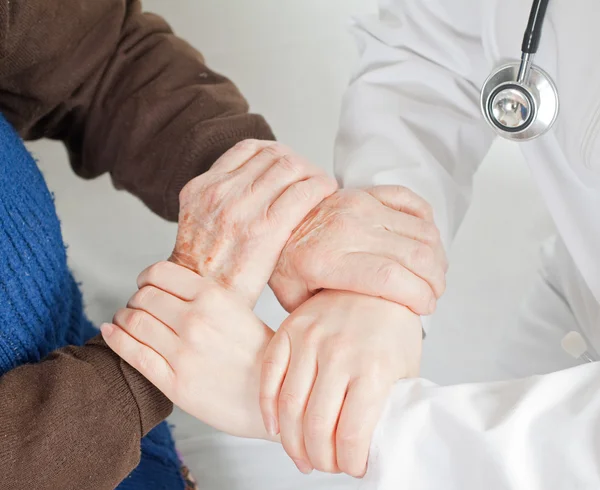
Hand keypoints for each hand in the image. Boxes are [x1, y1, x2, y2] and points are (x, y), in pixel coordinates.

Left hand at [101, 261, 275, 439]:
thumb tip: (163, 285)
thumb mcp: (237, 309)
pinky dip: (114, 338)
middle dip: (135, 300)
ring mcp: (184, 353)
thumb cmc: (258, 352)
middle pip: (143, 297)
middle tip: (138, 308)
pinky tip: (109, 332)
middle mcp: (196, 320)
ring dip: (122, 318)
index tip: (145, 285)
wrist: (272, 395)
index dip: (145, 277)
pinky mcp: (174, 383)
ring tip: (125, 322)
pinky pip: (132, 353)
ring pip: (132, 322)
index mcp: (214, 297)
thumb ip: (203, 295)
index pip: (159, 273)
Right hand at [171, 139, 337, 306]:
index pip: (249, 149)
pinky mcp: (265, 228)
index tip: (290, 168)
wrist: (203, 299)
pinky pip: (303, 191)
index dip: (277, 154)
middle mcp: (220, 191)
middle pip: (273, 153)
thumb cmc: (208, 269)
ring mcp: (242, 207)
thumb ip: (223, 199)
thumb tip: (258, 187)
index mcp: (202, 186)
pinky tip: (326, 193)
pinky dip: (320, 186)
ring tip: (321, 186)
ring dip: (312, 171)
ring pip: (290, 165)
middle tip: (311, 177)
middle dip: (299, 161)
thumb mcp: (200, 222)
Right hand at [259, 290, 421, 476]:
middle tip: (327, 465)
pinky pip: (268, 377)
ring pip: (289, 407)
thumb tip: (372, 447)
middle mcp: (339, 353)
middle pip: (316, 427)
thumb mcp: (405, 370)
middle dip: (321, 460)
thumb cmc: (392, 329)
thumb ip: (388, 407)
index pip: (352, 435)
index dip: (350, 463)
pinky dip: (267, 409)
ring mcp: (309, 339)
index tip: (353, 467)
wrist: (375, 283)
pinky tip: (275, 428)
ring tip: (303, 456)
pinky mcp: (289, 330)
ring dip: (292, 443)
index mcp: (374, 368)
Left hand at [270, 186, 446, 314]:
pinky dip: (426, 222)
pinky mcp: (365, 192)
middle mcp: (347, 229)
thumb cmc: (284, 265)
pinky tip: (423, 243)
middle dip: (435, 281)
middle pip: (415, 255)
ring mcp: (359, 205)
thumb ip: (327, 316)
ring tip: (431, 275)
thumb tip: (363, 331)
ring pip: (421, 230)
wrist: (273, 220)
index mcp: (327, 260)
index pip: (391, 277)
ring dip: (437, 256)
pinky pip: (411, 201)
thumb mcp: (294, 300)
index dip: (420, 296)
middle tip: (432, 296)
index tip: (426, 308)